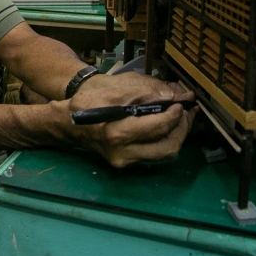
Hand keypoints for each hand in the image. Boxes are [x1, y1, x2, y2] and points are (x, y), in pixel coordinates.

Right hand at [64, 73, 195, 167]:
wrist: (67, 124)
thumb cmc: (88, 104)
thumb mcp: (113, 92)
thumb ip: (143, 94)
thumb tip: (171, 96)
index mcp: (118, 133)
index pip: (158, 128)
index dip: (174, 115)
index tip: (181, 103)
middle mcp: (123, 153)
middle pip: (167, 148)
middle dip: (182, 130)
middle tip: (187, 112)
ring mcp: (125, 162)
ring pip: (164, 155)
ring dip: (177, 136)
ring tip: (182, 118)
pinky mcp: (126, 163)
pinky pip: (154, 154)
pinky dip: (166, 140)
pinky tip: (169, 126)